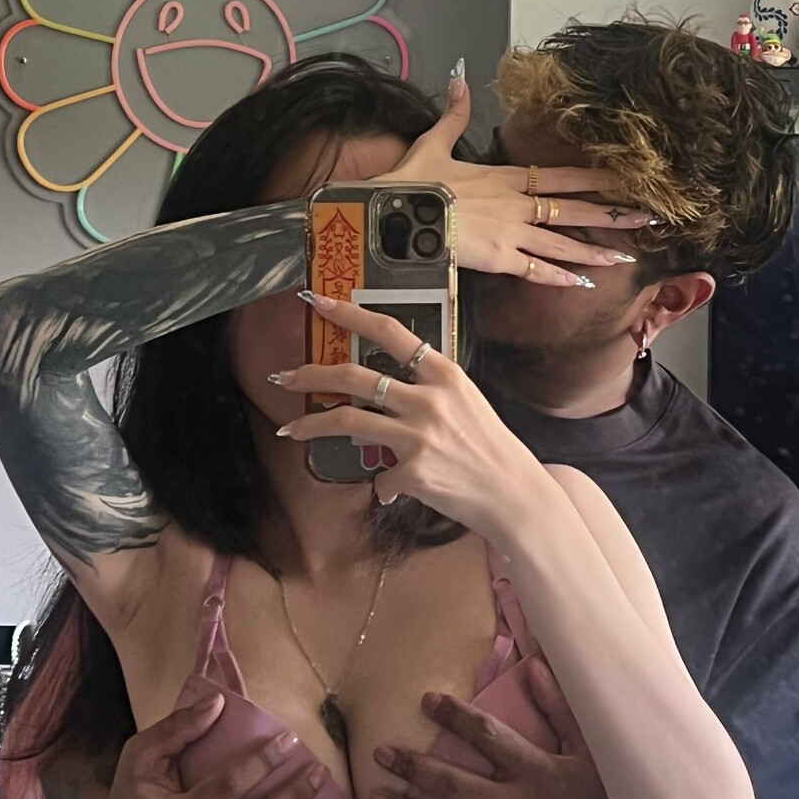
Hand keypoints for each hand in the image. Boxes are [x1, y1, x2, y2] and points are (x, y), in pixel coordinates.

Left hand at [274, 293, 555, 537]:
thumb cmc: (491, 448)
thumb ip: (428, 389)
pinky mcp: (413, 471)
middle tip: (282, 376)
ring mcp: (419, 435)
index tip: (319, 303)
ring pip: (348, 420)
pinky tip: (388, 489)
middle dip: (311, 374)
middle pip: (355, 376)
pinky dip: (382, 484)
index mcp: (445, 374)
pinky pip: (380, 476)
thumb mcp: (467, 402)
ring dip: (312, 425)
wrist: (515, 495)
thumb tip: (387, 390)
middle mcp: (430, 399)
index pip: (390, 332)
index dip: (350, 314)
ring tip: (290, 429)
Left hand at [365, 659, 629, 798]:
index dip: (454, 717)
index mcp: (534, 771)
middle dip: (412, 767)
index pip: (486, 736)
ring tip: (376, 798)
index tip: (426, 701)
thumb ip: (559, 709)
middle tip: (380, 753)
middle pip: (450, 785)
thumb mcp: (592, 751)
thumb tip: (534, 665)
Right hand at [373, 70, 651, 288]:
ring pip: (562, 244)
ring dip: (594, 251)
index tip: (628, 177)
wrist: (396, 214)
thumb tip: (459, 79)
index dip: (597, 177)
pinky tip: (581, 283)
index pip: (562, 175)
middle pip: (573, 209)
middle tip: (647, 217)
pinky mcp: (498, 259)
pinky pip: (535, 270)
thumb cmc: (413, 183)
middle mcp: (517, 204)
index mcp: (506, 177)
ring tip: (624, 257)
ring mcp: (511, 233)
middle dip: (612, 214)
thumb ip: (454, 115)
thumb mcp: (434, 143)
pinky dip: (559, 278)